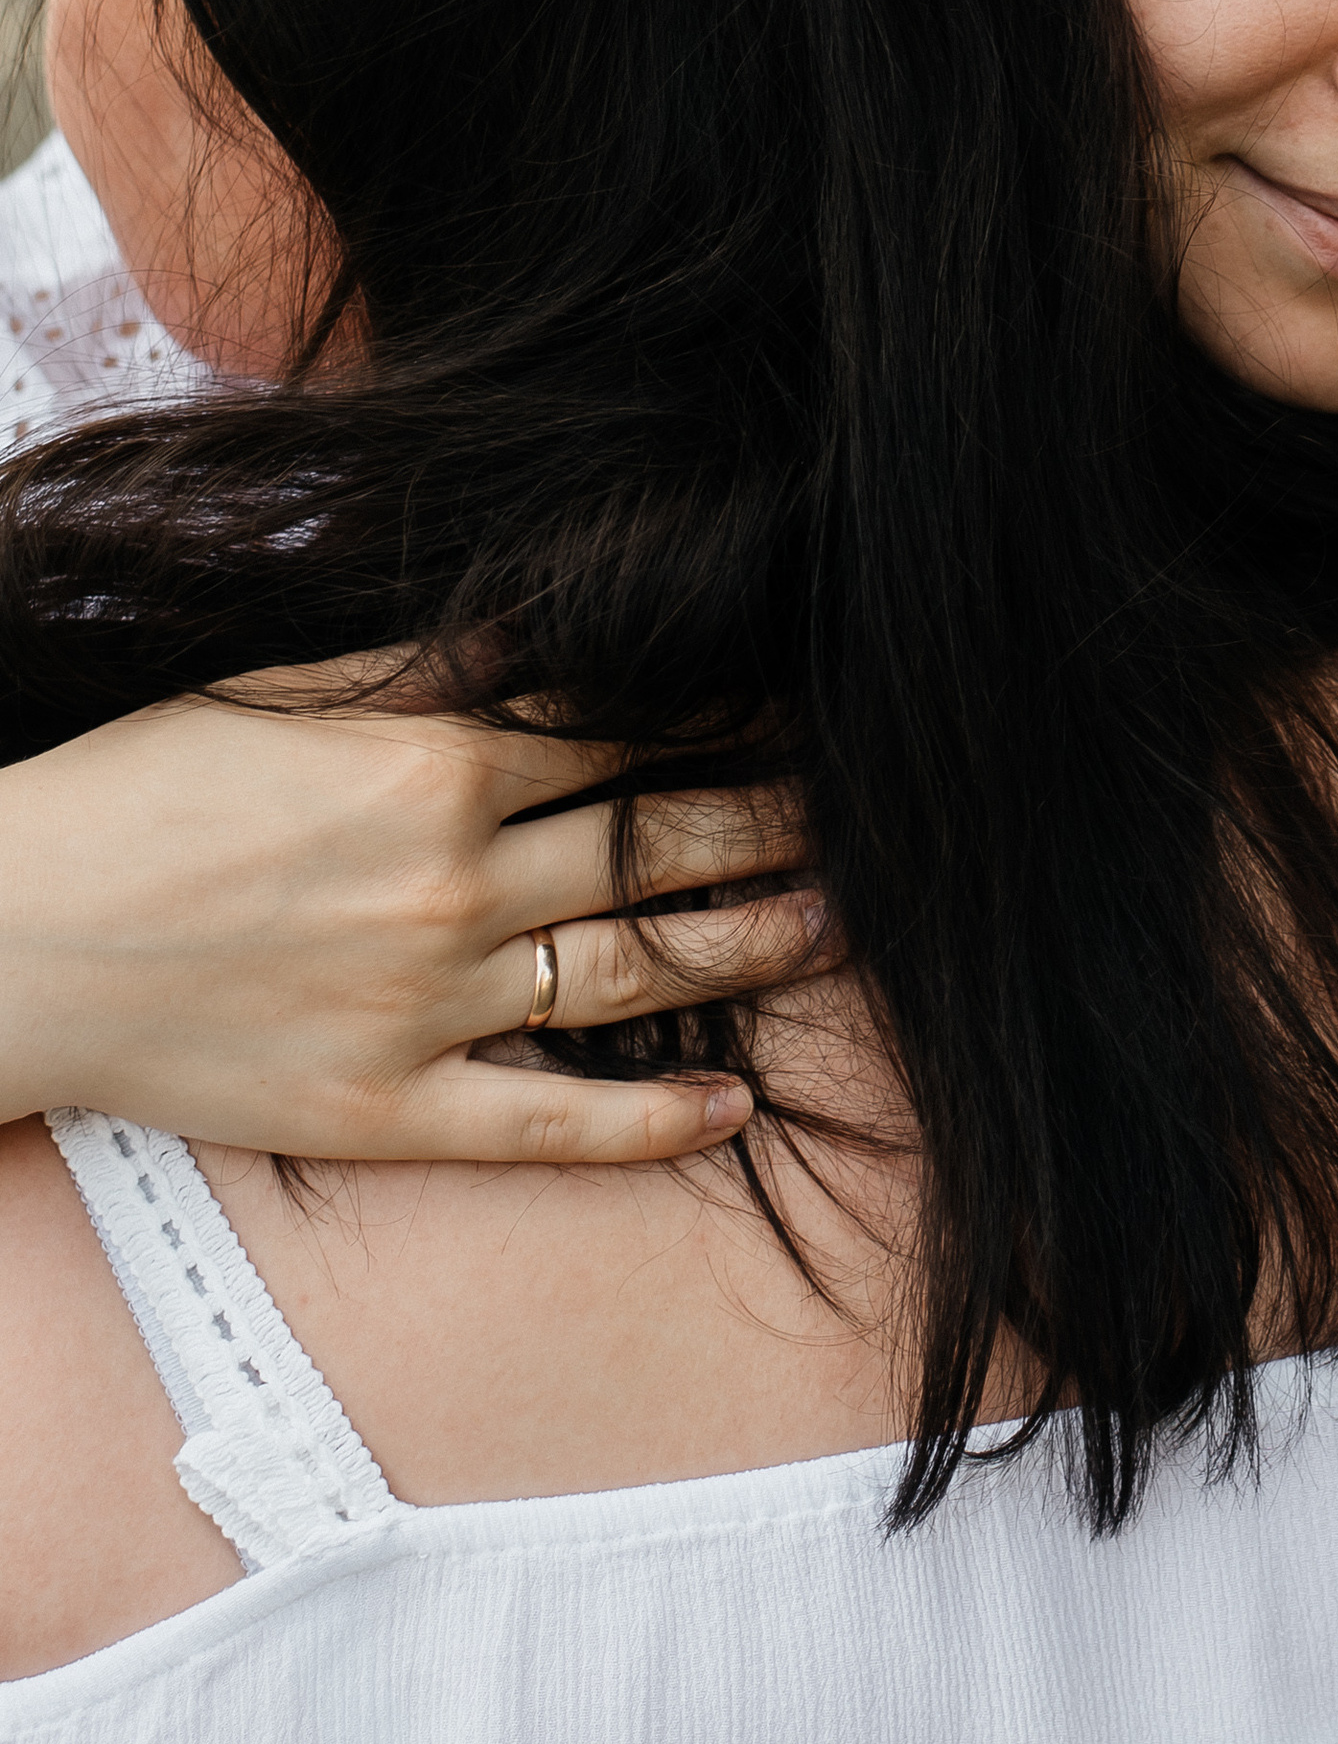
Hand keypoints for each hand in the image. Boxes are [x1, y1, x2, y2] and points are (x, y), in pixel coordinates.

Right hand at [0, 661, 819, 1158]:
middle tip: (847, 819)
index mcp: (434, 764)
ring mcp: (430, 1004)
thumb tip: (552, 620)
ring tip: (823, 928)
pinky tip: (732, 1109)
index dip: (718, 722)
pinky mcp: (389, 1108)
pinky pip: (550, 1124)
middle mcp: (454, 883)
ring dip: (741, 947)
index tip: (790, 714)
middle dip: (763, 827)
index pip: (623, 733)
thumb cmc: (139, 790)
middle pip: (655, 847)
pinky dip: (652, 1121)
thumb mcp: (283, 689)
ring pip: (631, 975)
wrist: (11, 932)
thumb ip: (428, 664)